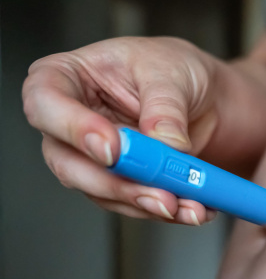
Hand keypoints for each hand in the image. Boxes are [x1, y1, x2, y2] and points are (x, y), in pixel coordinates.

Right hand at [22, 37, 221, 224]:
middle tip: (155, 191)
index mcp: (66, 77)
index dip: (73, 130)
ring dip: (144, 202)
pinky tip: (192, 208)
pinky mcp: (120, 182)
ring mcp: (92, 157)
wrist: (207, 96)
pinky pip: (132, 204)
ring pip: (101, 192)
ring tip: (183, 203)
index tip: (112, 150)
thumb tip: (164, 142)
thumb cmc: (174, 68)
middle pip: (67, 162)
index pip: (45, 103)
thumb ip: (165, 108)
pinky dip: (165, 210)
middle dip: (114, 183)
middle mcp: (72, 121)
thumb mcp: (172, 73)